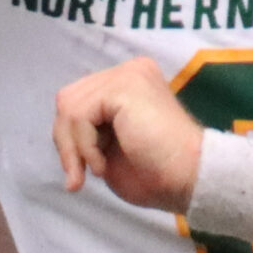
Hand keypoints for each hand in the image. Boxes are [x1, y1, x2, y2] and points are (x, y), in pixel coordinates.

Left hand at [52, 56, 206, 212]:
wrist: (192, 180)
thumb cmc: (157, 174)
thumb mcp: (109, 150)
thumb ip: (87, 132)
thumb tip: (60, 131)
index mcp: (129, 83)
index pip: (78, 101)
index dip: (70, 139)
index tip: (78, 174)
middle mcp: (129, 71)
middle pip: (68, 100)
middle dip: (66, 142)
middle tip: (77, 179)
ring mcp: (128, 75)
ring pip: (69, 107)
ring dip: (74, 148)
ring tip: (96, 172)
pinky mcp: (125, 86)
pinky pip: (80, 115)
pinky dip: (84, 146)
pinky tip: (103, 166)